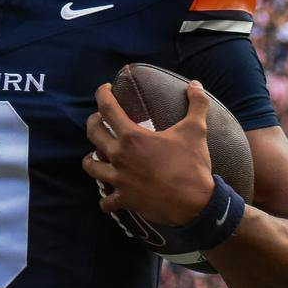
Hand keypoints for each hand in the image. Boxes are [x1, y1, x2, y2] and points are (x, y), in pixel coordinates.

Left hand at [82, 80, 215, 224]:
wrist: (194, 203)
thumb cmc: (191, 165)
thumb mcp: (195, 130)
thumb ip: (197, 104)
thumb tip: (196, 84)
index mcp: (132, 136)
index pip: (107, 108)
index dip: (102, 95)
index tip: (104, 89)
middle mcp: (119, 156)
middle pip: (93, 134)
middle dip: (93, 123)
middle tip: (99, 120)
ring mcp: (119, 179)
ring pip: (91, 167)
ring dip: (90, 159)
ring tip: (94, 156)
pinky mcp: (124, 199)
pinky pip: (106, 201)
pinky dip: (106, 199)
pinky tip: (109, 196)